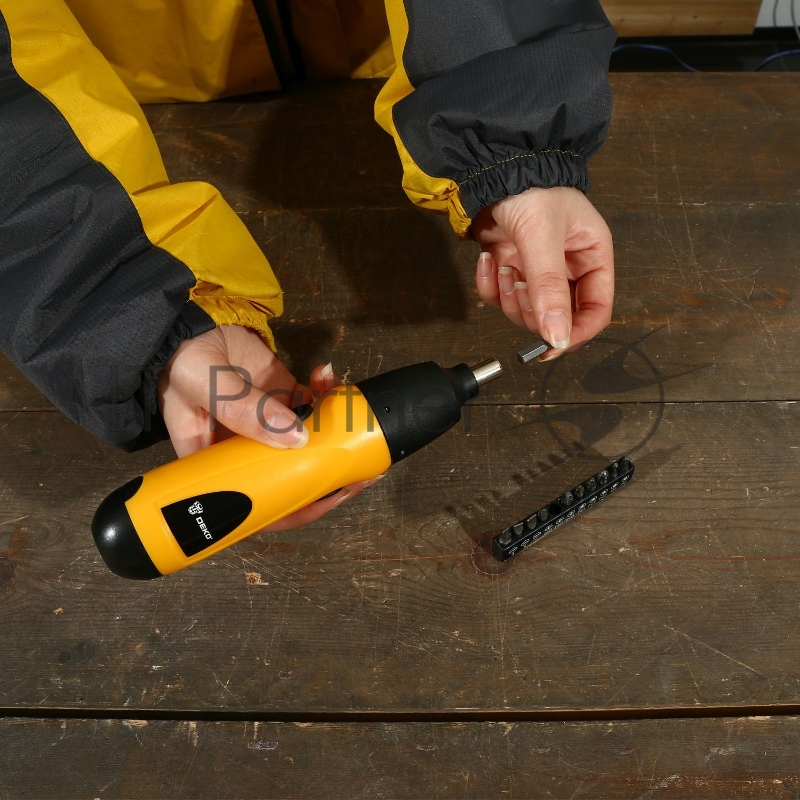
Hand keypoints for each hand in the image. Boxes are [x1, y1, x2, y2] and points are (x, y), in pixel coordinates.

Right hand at [157, 324, 379, 529]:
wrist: (189, 318)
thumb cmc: (180, 358)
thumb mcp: (205, 386)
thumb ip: (246, 411)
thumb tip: (296, 439)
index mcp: (215, 464)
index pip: (255, 500)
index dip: (290, 508)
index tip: (323, 499)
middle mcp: (244, 450)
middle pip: (290, 475)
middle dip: (326, 472)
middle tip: (355, 467)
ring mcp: (267, 424)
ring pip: (309, 440)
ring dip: (333, 428)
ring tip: (345, 412)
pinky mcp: (281, 396)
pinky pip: (311, 404)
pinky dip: (325, 392)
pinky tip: (325, 377)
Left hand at [471, 186, 613, 359]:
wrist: (492, 166)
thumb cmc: (531, 189)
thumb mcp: (543, 239)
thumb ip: (549, 290)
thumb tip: (558, 337)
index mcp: (592, 257)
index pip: (596, 310)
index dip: (576, 332)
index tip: (552, 345)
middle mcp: (567, 267)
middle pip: (556, 317)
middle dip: (531, 310)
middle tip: (517, 286)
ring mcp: (537, 269)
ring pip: (526, 311)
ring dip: (507, 297)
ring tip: (501, 267)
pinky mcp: (510, 266)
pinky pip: (500, 296)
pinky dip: (488, 285)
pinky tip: (486, 260)